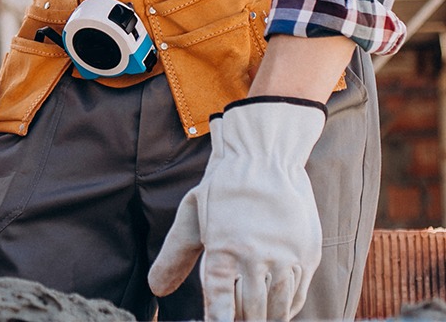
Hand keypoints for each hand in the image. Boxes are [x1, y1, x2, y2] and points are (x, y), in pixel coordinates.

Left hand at [149, 96, 325, 320]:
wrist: (264, 157)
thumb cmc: (222, 188)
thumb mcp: (193, 216)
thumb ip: (175, 256)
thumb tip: (155, 289)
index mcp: (222, 248)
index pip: (220, 304)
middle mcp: (254, 255)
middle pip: (251, 311)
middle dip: (243, 321)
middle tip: (236, 319)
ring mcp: (284, 256)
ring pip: (277, 308)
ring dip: (266, 317)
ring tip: (255, 318)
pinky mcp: (307, 254)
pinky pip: (297, 294)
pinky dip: (286, 307)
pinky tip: (276, 307)